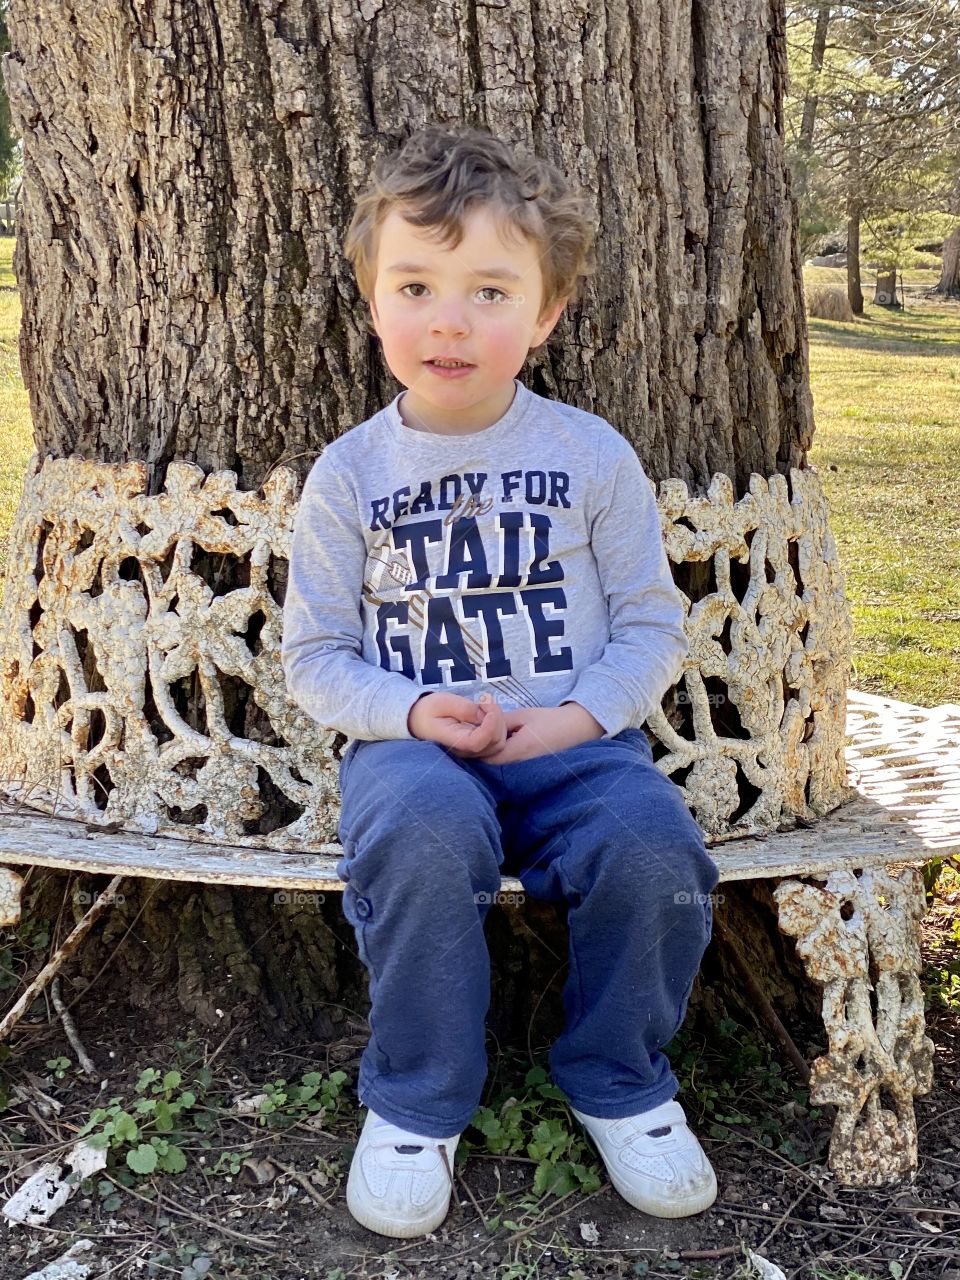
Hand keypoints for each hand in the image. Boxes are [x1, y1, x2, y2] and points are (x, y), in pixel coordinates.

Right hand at [407, 690, 508, 757]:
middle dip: (497, 719)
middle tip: (485, 700)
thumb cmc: (429, 710)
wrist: (419, 720)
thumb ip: (464, 709)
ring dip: (499, 721)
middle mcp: (465, 751)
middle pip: (494, 743)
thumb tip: (486, 715)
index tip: (486, 704)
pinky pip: (496, 739)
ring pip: (499, 743)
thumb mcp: (443, 703)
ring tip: (485, 705)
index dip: (489, 726)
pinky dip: (498, 724)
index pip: (478, 742)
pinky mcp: (479, 746)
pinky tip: (487, 712)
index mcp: (453, 741)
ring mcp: (473, 751)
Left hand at [471, 703, 604, 764]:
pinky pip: (505, 761)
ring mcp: (522, 767)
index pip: (485, 754)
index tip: (469, 729)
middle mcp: (518, 763)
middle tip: (472, 731)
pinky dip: (498, 751)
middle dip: (479, 748)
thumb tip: (480, 723)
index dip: (474, 744)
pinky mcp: (525, 766)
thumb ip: (500, 721)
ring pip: (496, 762)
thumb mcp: (523, 716)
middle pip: (488, 761)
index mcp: (517, 750)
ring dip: (488, 749)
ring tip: (482, 733)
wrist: (575, 729)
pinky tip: (496, 739)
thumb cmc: (550, 720)